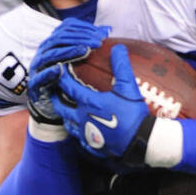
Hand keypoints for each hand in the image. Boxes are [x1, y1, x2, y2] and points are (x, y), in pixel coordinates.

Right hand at [27, 20, 109, 124]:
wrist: (49, 103)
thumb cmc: (66, 78)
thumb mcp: (80, 59)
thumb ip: (90, 44)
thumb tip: (107, 31)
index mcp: (54, 42)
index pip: (68, 27)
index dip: (85, 28)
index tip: (104, 34)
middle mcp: (45, 50)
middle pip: (60, 37)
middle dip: (80, 38)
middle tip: (98, 42)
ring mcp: (38, 65)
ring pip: (51, 53)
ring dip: (69, 51)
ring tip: (85, 50)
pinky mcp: (34, 82)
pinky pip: (41, 75)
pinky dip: (50, 71)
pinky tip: (60, 69)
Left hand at [56, 43, 152, 164]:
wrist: (140, 141)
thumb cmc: (133, 114)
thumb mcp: (128, 87)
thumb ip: (121, 66)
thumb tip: (118, 47)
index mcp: (89, 103)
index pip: (69, 87)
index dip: (62, 77)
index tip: (59, 70)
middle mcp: (83, 119)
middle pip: (62, 108)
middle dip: (57, 99)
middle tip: (55, 93)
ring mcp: (87, 134)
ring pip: (69, 125)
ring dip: (66, 117)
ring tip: (68, 112)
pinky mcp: (94, 147)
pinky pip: (81, 141)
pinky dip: (79, 134)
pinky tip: (83, 131)